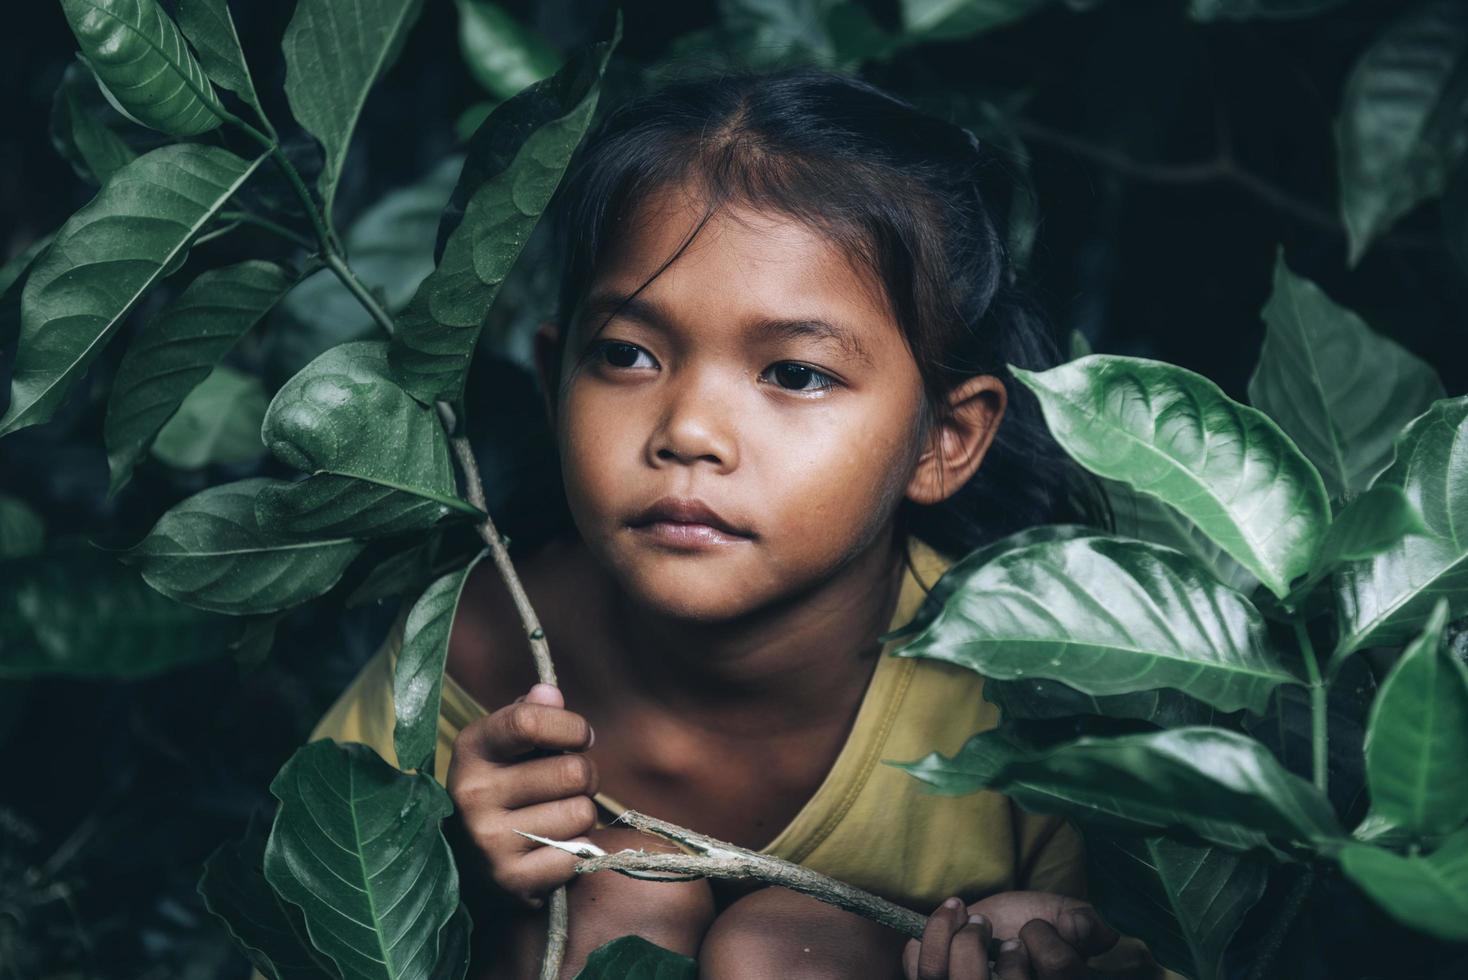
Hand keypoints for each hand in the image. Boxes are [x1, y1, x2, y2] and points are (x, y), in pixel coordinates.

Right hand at [445, 683, 597, 909]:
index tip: (581, 737)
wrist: (469, 862)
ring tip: (555, 817)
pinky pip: (577, 854)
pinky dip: (576, 851)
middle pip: (572, 772)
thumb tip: (549, 691)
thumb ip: (533, 714)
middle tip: (569, 787)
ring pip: (581, 813)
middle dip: (586, 777)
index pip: (529, 721)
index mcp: (471, 749)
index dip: (571, 726)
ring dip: (581, 815)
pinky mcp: (510, 879)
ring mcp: (488, 840)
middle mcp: (472, 794)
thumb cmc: (504, 787)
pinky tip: (550, 849)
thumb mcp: (507, 745)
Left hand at [902, 891, 1117, 978]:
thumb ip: (1084, 923)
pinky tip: (944, 921)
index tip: (1033, 926)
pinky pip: (918, 973)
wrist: (995, 926)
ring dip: (950, 938)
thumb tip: (1079, 926)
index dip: (1046, 940)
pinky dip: (924, 943)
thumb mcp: (1064, 920)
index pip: (1059, 969)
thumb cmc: (1029, 927)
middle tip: (983, 922)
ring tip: (959, 912)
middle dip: (980, 944)